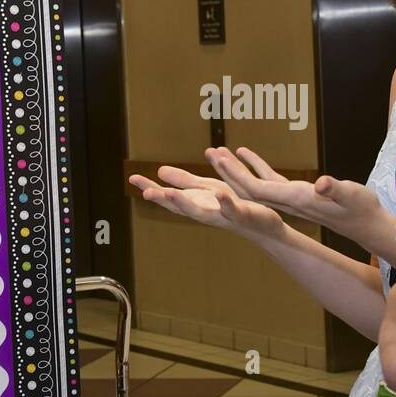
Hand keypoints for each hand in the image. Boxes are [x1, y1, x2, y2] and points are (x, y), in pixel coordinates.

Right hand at [128, 165, 284, 241]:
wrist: (263, 225)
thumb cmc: (234, 205)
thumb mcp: (207, 189)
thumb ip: (184, 181)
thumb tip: (159, 171)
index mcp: (197, 204)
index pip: (170, 196)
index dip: (151, 188)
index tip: (132, 179)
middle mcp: (205, 212)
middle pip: (181, 207)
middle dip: (163, 199)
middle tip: (145, 192)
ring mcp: (222, 215)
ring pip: (201, 211)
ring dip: (185, 202)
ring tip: (169, 192)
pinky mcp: (242, 214)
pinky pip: (232, 208)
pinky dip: (225, 202)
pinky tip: (219, 193)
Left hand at [206, 146, 384, 244]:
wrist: (368, 226)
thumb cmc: (362, 209)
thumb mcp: (351, 195)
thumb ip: (336, 189)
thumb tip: (323, 184)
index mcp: (295, 198)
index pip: (257, 188)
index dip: (237, 175)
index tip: (220, 161)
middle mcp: (288, 200)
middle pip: (248, 187)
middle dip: (227, 172)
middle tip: (210, 153)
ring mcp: (291, 198)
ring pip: (254, 183)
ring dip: (236, 169)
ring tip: (219, 152)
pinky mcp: (297, 194)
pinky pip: (268, 179)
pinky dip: (255, 166)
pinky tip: (246, 154)